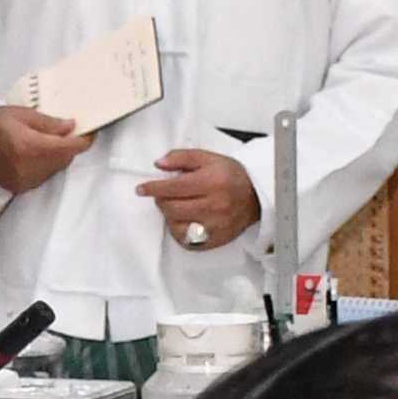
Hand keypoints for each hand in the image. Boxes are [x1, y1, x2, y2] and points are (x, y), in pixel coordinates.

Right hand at [0, 102, 85, 195]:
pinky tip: (36, 154)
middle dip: (70, 147)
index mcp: (31, 146)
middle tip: (67, 133)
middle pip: (64, 159)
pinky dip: (46, 166)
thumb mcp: (21, 114)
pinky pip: (43, 177)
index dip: (84, 140)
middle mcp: (30, 167)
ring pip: (55, 169)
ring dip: (58, 157)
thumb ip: (49, 123)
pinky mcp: (20, 187)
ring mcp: (25, 180)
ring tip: (48, 142)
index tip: (90, 133)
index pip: (69, 147)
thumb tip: (71, 127)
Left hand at [138, 149, 259, 249]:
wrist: (255, 196)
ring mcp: (215, 225)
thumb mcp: (208, 158)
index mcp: (211, 182)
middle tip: (163, 196)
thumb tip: (159, 164)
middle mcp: (214, 205)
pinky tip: (184, 221)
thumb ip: (182, 158)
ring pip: (176, 226)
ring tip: (176, 207)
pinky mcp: (215, 240)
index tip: (142, 189)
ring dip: (169, 216)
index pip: (173, 187)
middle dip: (161, 201)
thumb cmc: (230, 176)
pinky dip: (179, 231)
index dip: (153, 188)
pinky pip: (187, 241)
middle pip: (172, 208)